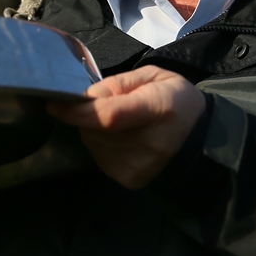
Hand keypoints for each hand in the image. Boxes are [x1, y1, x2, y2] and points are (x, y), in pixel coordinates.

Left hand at [47, 65, 205, 188]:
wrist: (201, 141)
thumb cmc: (177, 101)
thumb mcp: (155, 76)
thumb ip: (119, 83)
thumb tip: (86, 96)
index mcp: (157, 109)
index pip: (108, 115)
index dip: (77, 111)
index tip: (54, 102)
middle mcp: (148, 144)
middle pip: (96, 128)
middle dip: (89, 114)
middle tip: (111, 104)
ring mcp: (139, 166)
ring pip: (92, 142)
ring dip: (95, 129)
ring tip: (121, 121)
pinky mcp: (130, 179)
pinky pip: (99, 156)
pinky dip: (101, 144)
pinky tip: (122, 138)